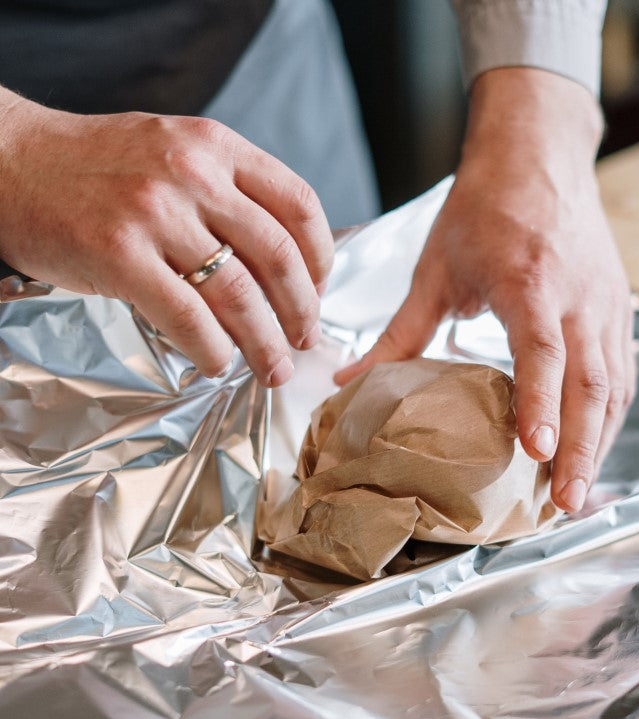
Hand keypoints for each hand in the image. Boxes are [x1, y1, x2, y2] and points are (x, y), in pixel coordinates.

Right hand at [0, 88, 333, 383]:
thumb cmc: (94, 166)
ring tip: (274, 367)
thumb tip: (277, 258)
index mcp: (215, 145)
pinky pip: (188, 317)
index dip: (321, 258)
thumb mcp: (173, 151)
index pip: (299, 204)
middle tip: (305, 340)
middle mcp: (192, 172)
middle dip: (302, 311)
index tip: (319, 290)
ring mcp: (155, 213)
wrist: (10, 161)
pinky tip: (218, 364)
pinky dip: (213, 350)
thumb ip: (224, 190)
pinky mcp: (119, 255)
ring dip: (265, 342)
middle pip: (277, 257)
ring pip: (238, 293)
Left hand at [336, 69, 634, 512]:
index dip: (541, 404)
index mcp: (529, 282)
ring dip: (599, 441)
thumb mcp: (435, 268)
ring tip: (577, 492)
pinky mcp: (613, 308)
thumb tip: (347, 383)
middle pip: (590, 382)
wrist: (538, 153)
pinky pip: (619, 371)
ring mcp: (603, 303)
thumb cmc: (484, 207)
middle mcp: (576, 297)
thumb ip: (398, 333)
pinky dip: (608, 415)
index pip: (543, 353)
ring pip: (612, 384)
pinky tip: (593, 447)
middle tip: (564, 502)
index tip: (534, 451)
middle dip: (580, 447)